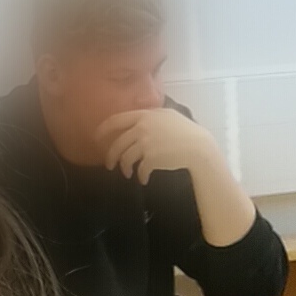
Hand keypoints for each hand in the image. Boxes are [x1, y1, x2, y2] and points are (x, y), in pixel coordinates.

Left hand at [101, 105, 223, 183]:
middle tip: (109, 164)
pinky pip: (140, 169)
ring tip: (127, 173)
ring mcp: (146, 143)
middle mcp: (141, 128)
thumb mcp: (167, 116)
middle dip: (111, 155)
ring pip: (126, 157)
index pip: (116, 120)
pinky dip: (140, 176)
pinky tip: (143, 180)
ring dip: (124, 167)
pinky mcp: (151, 158)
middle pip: (118, 142)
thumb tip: (139, 121)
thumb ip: (151, 116)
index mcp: (144, 115)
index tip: (97, 139)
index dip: (103, 130)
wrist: (198, 147)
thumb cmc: (186, 132)